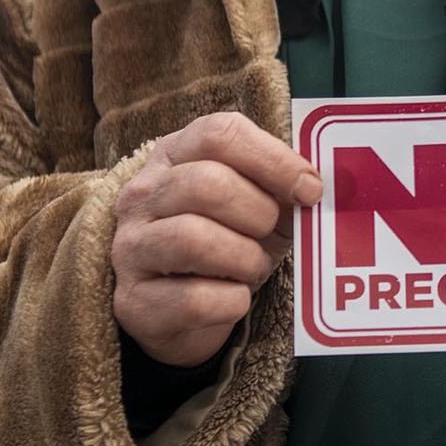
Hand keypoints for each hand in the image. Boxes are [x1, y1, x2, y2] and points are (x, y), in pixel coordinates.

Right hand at [112, 111, 322, 366]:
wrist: (184, 312)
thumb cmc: (228, 242)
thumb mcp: (256, 204)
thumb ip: (283, 187)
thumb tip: (315, 187)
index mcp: (174, 154)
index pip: (219, 134)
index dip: (273, 159)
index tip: (309, 189)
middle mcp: (142, 195)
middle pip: (206, 184)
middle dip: (258, 212)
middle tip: (272, 232)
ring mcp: (131, 248)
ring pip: (194, 239)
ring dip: (245, 257)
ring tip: (253, 266)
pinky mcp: (134, 302)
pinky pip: (194, 299)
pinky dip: (231, 301)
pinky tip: (234, 297)